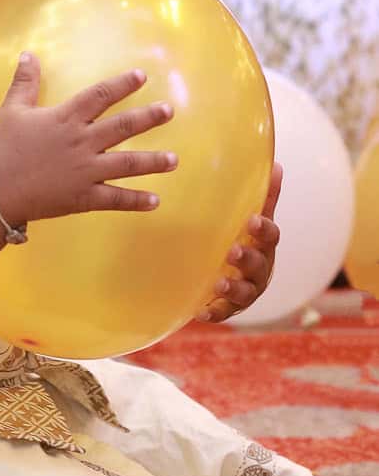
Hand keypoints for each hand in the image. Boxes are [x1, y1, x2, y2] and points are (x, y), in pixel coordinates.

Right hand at [0, 55, 176, 225]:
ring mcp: (85, 171)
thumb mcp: (12, 110)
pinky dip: (135, 201)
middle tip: (169, 111)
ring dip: (152, 161)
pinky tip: (155, 200)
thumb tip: (29, 54)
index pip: (100, 95)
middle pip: (122, 126)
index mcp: (66, 119)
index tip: (142, 76)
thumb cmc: (3, 147)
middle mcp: (81, 142)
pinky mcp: (83, 197)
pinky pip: (115, 199)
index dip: (122, 84)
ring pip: (126, 164)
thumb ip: (25, 82)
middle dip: (148, 118)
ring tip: (174, 160)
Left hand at [199, 162, 282, 322]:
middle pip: (259, 266)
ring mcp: (246, 291)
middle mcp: (259, 270)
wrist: (235, 275)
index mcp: (264, 245)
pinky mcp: (228, 308)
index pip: (270, 236)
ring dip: (233, 288)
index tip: (252, 221)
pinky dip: (213, 312)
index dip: (263, 229)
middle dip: (247, 259)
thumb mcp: (253, 219)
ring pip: (244, 293)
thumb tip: (276, 162)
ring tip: (218, 284)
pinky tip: (199, 312)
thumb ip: (264, 196)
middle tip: (232, 252)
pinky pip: (222, 313)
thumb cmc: (246, 241)